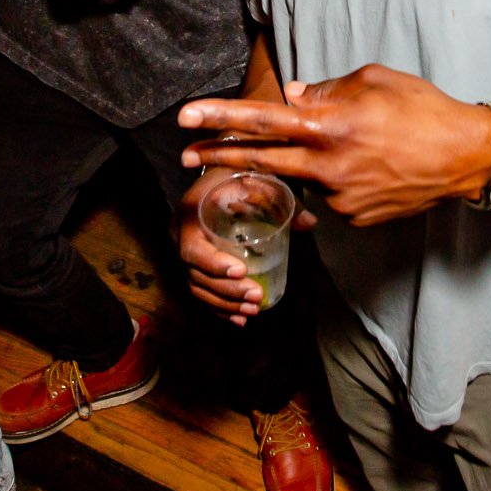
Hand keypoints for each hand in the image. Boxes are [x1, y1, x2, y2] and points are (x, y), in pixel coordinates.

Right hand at [177, 167, 315, 324]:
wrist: (221, 172)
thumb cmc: (239, 175)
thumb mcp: (258, 179)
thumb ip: (281, 199)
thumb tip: (309, 222)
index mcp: (190, 212)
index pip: (193, 247)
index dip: (214, 264)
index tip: (242, 272)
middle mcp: (180, 234)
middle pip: (197, 274)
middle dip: (227, 291)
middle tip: (256, 296)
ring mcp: (186, 252)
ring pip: (199, 287)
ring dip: (225, 304)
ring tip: (253, 310)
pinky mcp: (195, 263)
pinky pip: (202, 290)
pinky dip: (219, 307)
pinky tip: (240, 318)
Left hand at [179, 64, 490, 225]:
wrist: (467, 157)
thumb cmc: (424, 109)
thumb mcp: (374, 80)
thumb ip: (325, 89)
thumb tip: (291, 97)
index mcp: (330, 126)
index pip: (262, 120)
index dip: (220, 118)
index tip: (185, 118)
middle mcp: (328, 166)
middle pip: (261, 161)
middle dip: (220, 156)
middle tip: (186, 155)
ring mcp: (340, 198)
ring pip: (304, 176)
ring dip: (307, 162)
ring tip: (356, 145)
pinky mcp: (355, 218)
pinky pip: (331, 195)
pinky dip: (338, 179)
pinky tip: (372, 167)